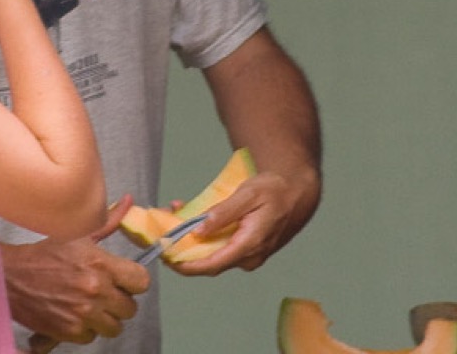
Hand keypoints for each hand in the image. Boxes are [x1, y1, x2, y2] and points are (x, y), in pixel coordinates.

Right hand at [3, 196, 148, 345]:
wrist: (11, 276)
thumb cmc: (44, 254)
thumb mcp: (77, 234)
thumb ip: (108, 223)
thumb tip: (129, 201)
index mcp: (100, 263)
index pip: (141, 281)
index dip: (133, 280)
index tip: (122, 279)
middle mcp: (95, 289)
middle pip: (130, 308)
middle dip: (117, 300)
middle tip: (101, 292)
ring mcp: (84, 313)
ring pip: (114, 327)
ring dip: (103, 317)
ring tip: (88, 304)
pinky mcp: (71, 331)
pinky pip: (93, 337)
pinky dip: (85, 329)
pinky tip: (73, 313)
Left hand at [168, 170, 310, 275]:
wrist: (296, 192)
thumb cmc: (274, 191)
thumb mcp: (248, 195)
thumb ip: (224, 213)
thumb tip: (199, 230)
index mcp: (250, 245)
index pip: (213, 265)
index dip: (186, 265)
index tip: (166, 258)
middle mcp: (248, 256)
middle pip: (208, 261)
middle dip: (182, 248)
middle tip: (161, 231)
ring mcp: (246, 254)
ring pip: (212, 253)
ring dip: (190, 238)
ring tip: (172, 213)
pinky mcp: (244, 248)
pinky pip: (219, 246)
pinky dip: (202, 233)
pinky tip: (190, 214)